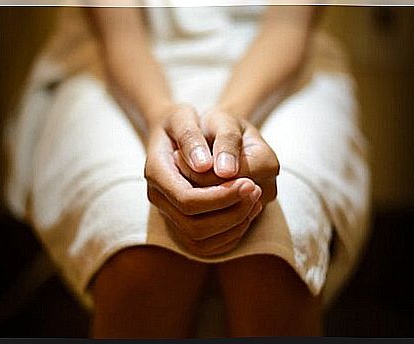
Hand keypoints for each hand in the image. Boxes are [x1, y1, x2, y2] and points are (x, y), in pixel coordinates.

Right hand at [144, 103, 262, 255]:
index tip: (250, 182)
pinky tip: (248, 211)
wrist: (174, 132)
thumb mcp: (184, 115)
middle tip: (257, 190)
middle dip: (231, 213)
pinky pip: (205, 245)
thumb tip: (205, 166)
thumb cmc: (182, 120)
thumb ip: (191, 136)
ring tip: (255, 199)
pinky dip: (230, 234)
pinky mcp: (181, 223)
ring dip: (233, 225)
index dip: (222, 197)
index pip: (188, 200)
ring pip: (200, 240)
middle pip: (194, 226)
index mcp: (156, 172)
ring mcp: (168, 213)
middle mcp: (158, 197)